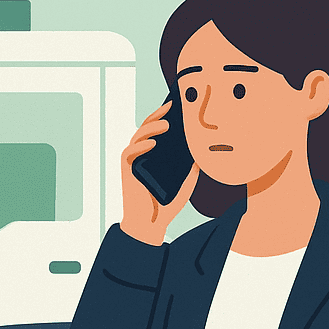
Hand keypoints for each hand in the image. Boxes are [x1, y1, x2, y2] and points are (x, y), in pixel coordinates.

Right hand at [120, 100, 199, 245]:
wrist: (151, 224)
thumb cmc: (167, 203)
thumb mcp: (187, 180)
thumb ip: (193, 163)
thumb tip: (202, 145)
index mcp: (156, 154)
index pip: (160, 129)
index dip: (168, 116)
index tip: (180, 105)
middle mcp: (143, 153)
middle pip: (148, 127)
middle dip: (159, 114)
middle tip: (172, 105)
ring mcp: (134, 161)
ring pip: (139, 136)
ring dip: (151, 128)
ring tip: (167, 124)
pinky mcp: (126, 170)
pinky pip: (130, 153)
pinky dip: (140, 146)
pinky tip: (152, 143)